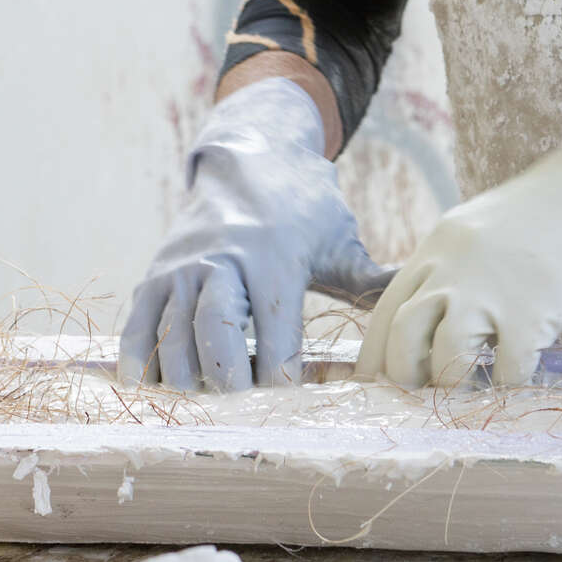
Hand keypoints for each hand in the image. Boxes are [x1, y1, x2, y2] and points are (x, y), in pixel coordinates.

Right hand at [119, 78, 394, 390]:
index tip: (288, 398)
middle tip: (244, 405)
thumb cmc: (303, 206)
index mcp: (273, 254)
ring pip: (171, 336)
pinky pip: (137, 327)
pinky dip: (142, 363)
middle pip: (214, 332)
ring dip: (187, 379)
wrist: (247, 156)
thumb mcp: (340, 237)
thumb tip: (424, 305)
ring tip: (209, 398)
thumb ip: (374, 280)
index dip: (280, 373)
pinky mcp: (154, 274)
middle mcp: (221, 258)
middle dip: (229, 380)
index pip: (275, 329)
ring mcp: (181, 267)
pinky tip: (157, 387)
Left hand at [356, 133, 561, 387]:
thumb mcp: (479, 229)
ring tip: (472, 391)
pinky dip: (509, 387)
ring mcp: (490, 292)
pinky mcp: (532, 313)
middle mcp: (451, 269)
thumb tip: (430, 317)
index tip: (375, 385)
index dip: (375, 355)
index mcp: (436, 247)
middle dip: (407, 378)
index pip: (385, 311)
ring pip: (446, 362)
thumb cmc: (551, 210)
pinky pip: (507, 373)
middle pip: (404, 339)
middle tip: (424, 395)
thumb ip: (451, 267)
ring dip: (455, 386)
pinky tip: (520, 379)